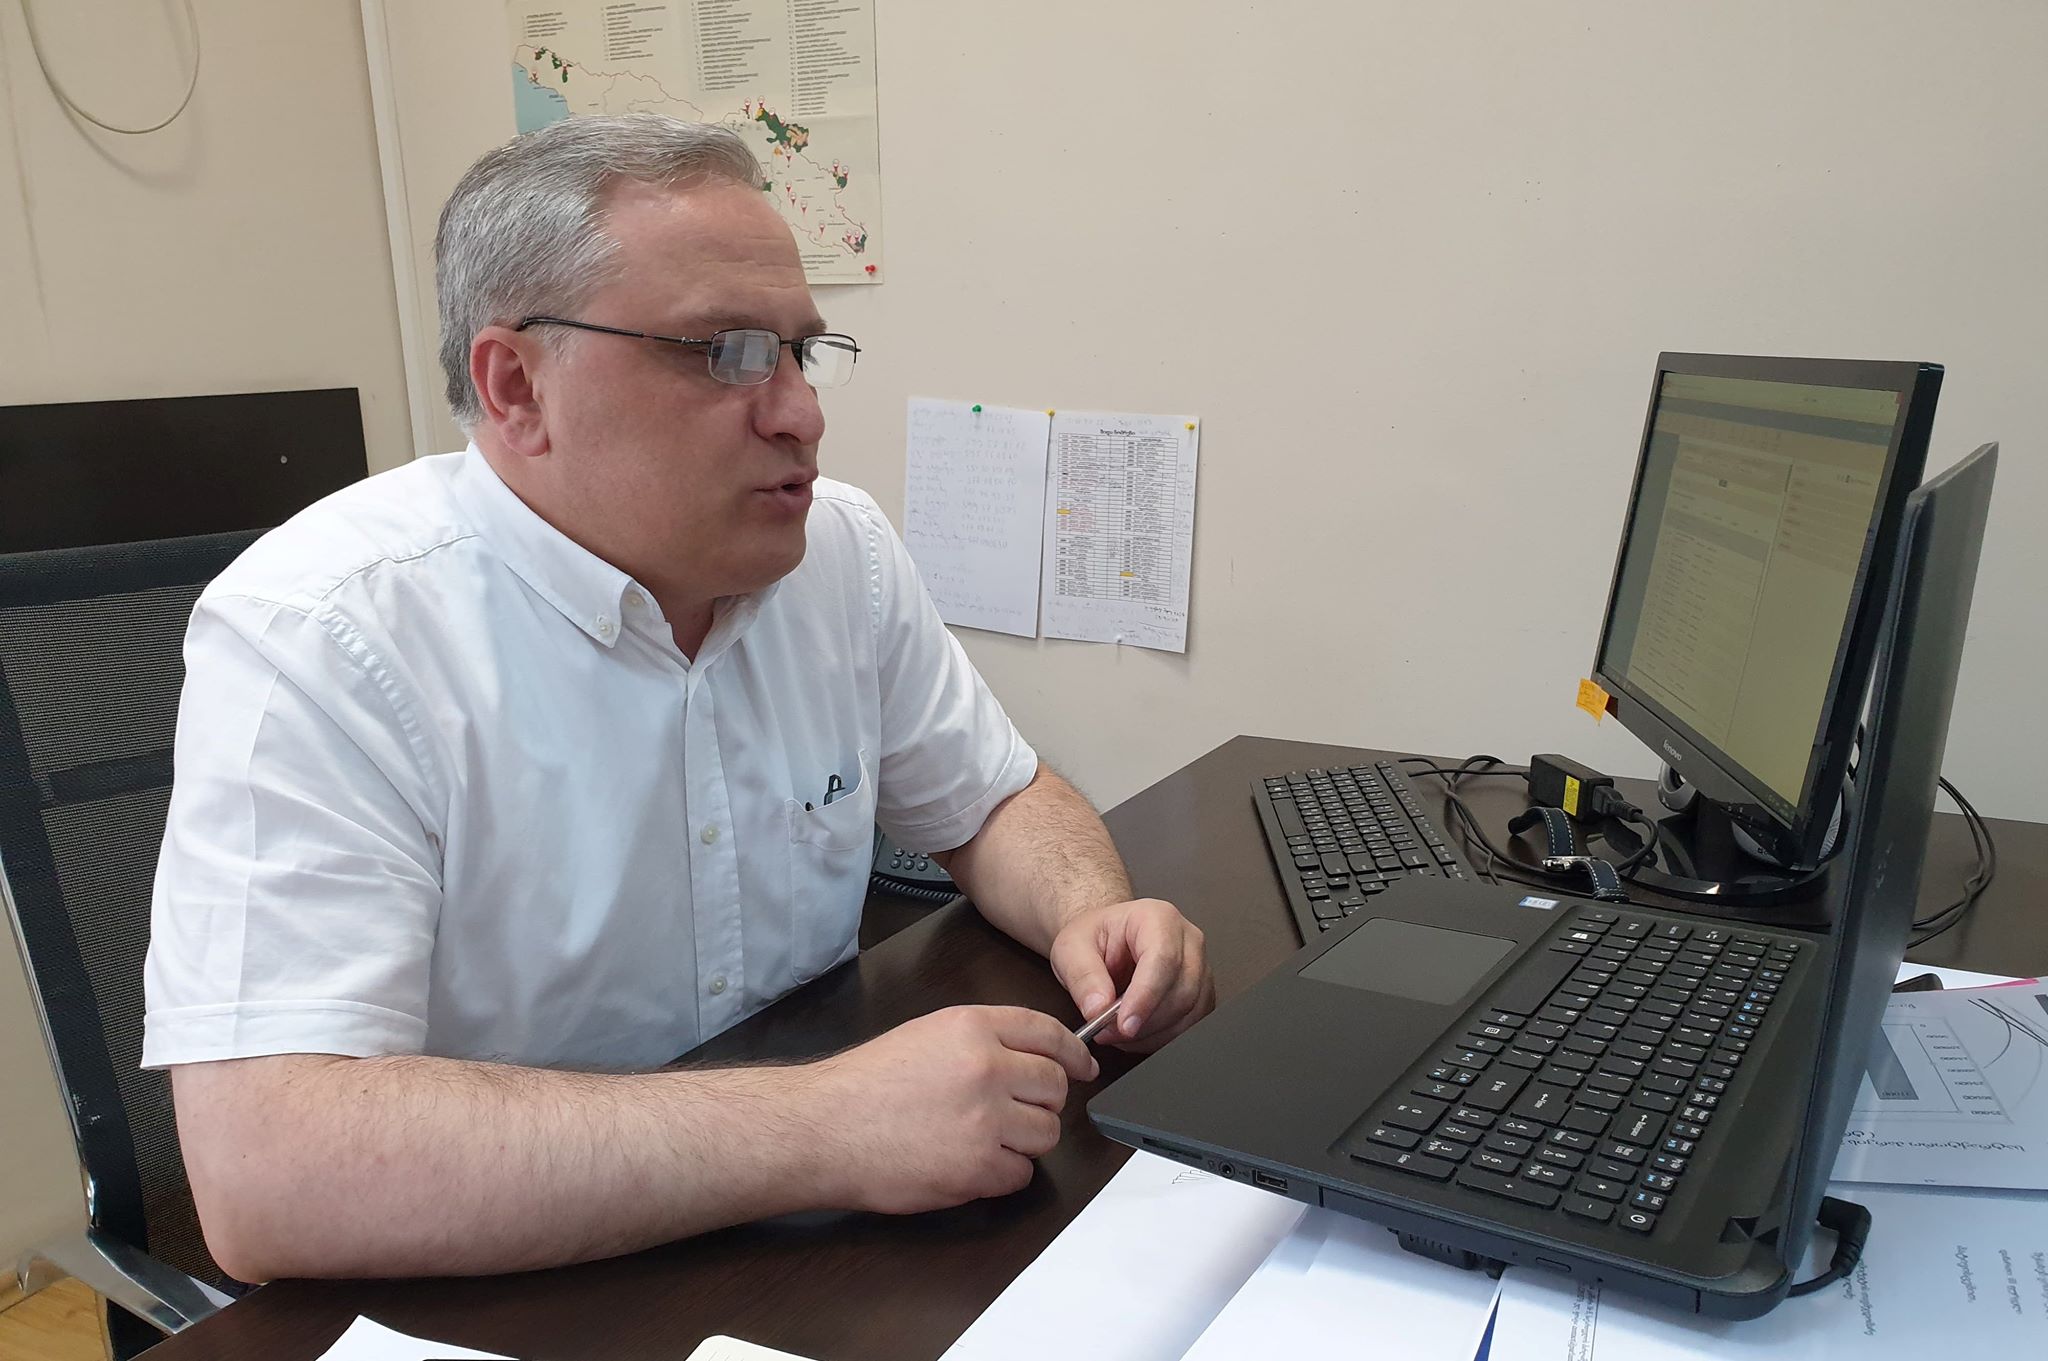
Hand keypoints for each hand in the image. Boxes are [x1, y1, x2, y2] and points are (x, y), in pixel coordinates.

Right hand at [811, 1006, 1097, 1214]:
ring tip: (981, 1140)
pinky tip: (968, 1164)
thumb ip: (981, 1040)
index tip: (1083, 1068)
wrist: (823, 1127)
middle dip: (1040, 1102)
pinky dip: (1002, 1175)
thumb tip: (1030, 1056)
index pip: (1050, 1033)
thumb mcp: (926, 1035)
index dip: (1073, 1054)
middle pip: (1055, 1087)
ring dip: (1023, 1141)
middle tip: (1012, 1112)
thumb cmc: (864, 1086)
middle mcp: (986, 1067)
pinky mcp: (978, 1166)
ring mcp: (985, 1119)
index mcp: (972, 1028)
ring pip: (1047, 1133)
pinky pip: (1021, 1174)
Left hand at [1049, 898, 1214, 1052]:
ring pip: (1189, 1012)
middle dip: (1145, 1021)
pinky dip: (1160, 1038)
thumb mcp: (1071, 948)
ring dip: (1151, 1033)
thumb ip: (1083, 976)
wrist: (1107, 942)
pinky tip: (1135, 1034)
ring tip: (1116, 1032)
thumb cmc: (1094, 937)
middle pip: (1182, 990)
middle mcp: (1187, 940)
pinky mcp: (1200, 993)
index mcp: (1157, 918)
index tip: (1124, 1024)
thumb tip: (1098, 1008)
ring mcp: (1199, 967)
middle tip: (1108, 1031)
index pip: (1163, 959)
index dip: (1145, 996)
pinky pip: (1190, 1024)